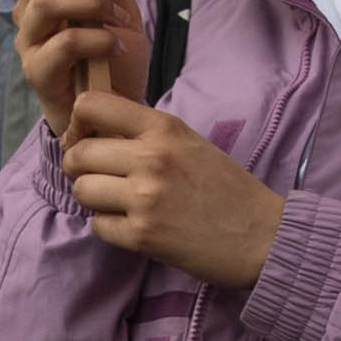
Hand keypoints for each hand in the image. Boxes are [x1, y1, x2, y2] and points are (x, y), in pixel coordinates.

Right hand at [10, 0, 138, 121]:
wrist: (117, 118)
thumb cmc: (112, 62)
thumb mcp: (120, 10)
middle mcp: (31, 9)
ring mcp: (30, 42)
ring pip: (47, 2)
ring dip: (92, 3)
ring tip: (120, 19)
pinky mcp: (38, 74)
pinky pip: (63, 45)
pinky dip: (97, 40)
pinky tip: (117, 48)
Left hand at [54, 91, 281, 287]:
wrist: (262, 235)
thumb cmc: (227, 188)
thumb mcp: (189, 143)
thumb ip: (145, 134)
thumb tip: (94, 134)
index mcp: (163, 127)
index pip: (91, 104)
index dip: (78, 123)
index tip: (87, 138)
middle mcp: (151, 157)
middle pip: (78, 153)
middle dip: (79, 168)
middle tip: (96, 177)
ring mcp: (145, 198)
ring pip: (82, 190)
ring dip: (93, 198)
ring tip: (116, 202)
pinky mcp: (142, 235)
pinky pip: (97, 226)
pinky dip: (109, 227)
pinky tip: (132, 225)